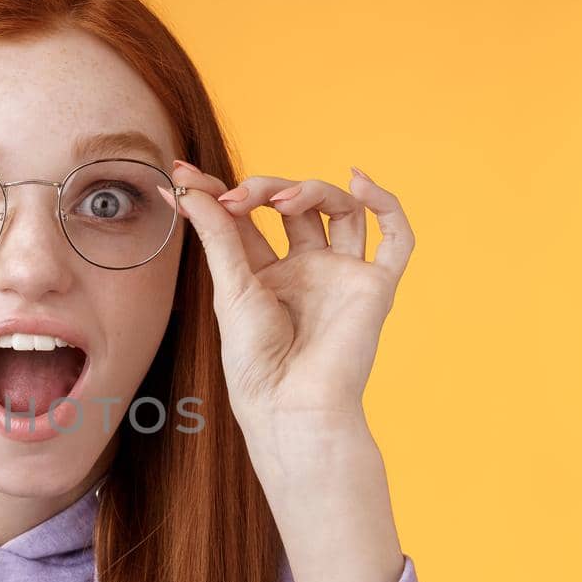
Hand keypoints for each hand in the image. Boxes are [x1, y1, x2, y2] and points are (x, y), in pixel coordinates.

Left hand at [158, 162, 414, 431]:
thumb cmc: (255, 361)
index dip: (220, 193)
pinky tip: (359, 182)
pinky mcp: (374, 286)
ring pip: (342, 210)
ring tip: (281, 200)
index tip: (184, 177)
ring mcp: (341, 275)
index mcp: (265, 275)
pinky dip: (385, 203)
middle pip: (295, 206)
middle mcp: (306, 270)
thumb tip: (186, 186)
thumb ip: (216, 233)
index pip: (247, 218)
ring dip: (312, 190)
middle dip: (263, 189)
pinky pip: (396, 238)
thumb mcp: (229, 287)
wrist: (290, 404)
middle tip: (236, 197)